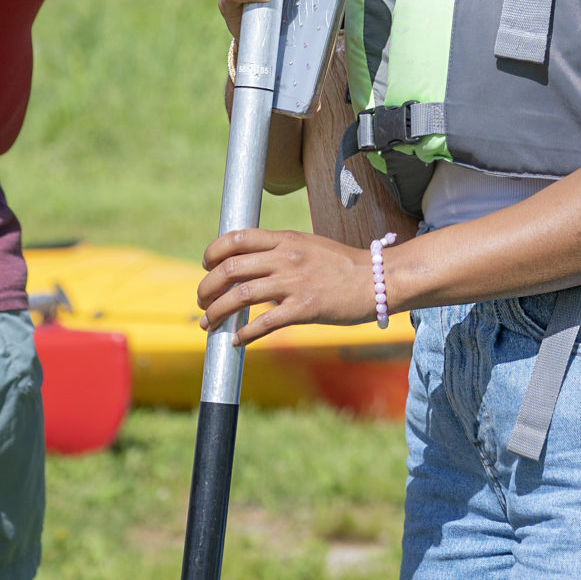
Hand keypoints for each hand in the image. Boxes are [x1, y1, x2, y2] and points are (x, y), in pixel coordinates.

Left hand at [196, 227, 376, 342]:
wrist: (378, 279)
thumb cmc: (343, 265)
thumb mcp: (309, 246)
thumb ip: (281, 252)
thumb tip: (251, 266)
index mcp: (286, 239)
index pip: (237, 238)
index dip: (213, 252)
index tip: (206, 266)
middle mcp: (287, 257)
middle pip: (230, 269)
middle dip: (207, 288)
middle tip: (202, 301)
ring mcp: (295, 282)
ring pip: (241, 296)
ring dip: (218, 312)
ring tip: (209, 324)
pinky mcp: (305, 308)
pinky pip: (265, 323)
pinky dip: (244, 334)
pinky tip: (237, 341)